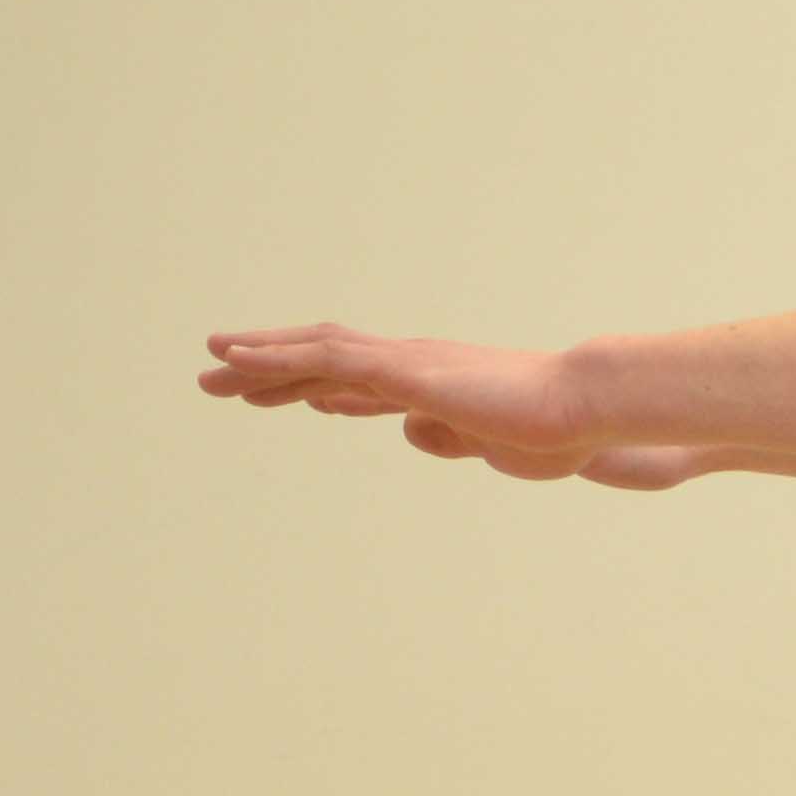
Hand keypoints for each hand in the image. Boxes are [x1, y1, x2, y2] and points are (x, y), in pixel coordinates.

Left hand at [200, 324, 594, 472]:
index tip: (279, 395)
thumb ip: (451, 435)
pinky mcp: (402, 369)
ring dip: (257, 358)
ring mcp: (405, 361)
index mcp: (434, 383)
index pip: (359, 380)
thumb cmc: (558, 431)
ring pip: (315, 351)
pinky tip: (235, 360)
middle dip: (269, 369)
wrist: (586, 408)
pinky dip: (276, 356)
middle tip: (216, 379)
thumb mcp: (492, 444)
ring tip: (209, 365)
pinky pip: (324, 357)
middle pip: (324, 358)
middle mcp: (411, 362)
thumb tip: (413, 430)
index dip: (314, 385)